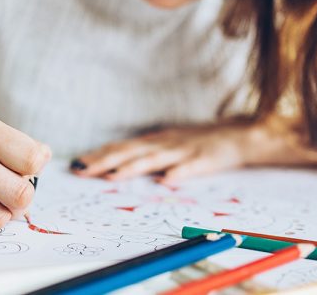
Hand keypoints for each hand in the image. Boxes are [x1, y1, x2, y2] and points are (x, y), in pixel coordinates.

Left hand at [71, 123, 249, 184]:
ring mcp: (185, 150)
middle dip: (105, 161)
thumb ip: (145, 155)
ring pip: (155, 160)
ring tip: (112, 177)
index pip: (122, 148)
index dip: (100, 156)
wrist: (239, 135)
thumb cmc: (199, 142)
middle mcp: (165, 143)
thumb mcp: (169, 144)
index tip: (77, 164)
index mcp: (156, 141)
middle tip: (82, 170)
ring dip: (132, 167)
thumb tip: (114, 165)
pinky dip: (179, 172)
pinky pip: (192, 167)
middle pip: (131, 152)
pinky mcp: (206, 159)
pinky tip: (166, 180)